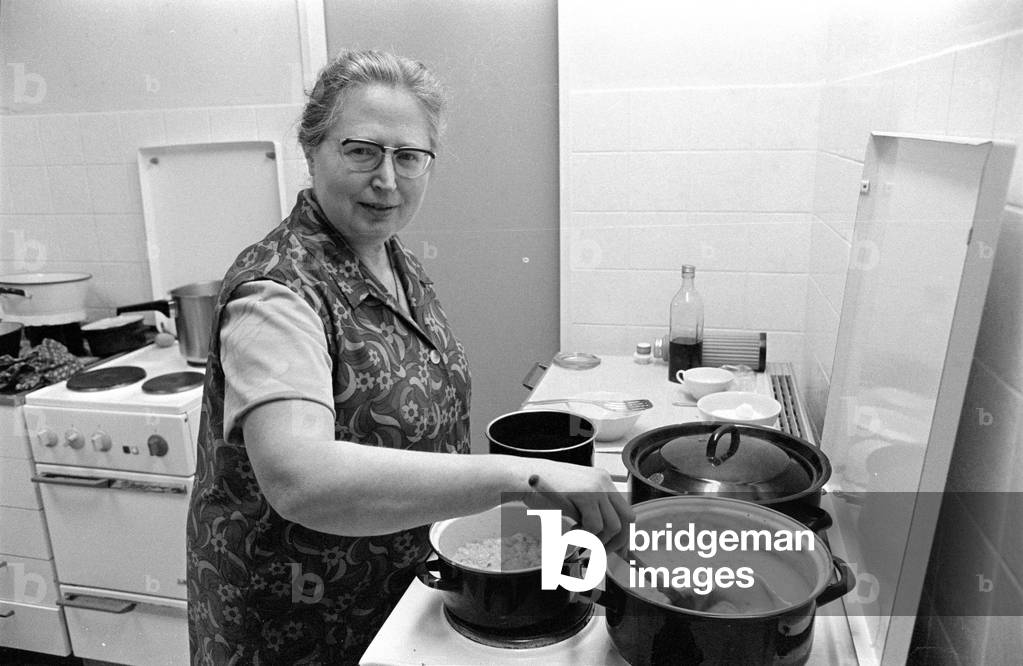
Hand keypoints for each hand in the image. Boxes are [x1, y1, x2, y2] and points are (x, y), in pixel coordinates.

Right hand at [520, 460, 634, 553]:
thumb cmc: (542, 490)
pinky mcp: (586, 495)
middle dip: (617, 541)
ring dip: (598, 540)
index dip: (624, 534)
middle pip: (627, 519)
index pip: (625, 511)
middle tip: (600, 551)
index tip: (618, 550)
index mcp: (602, 480)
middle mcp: (603, 482)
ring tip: (579, 539)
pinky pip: (595, 526)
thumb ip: (590, 511)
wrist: (522, 478)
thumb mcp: (573, 497)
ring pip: (613, 526)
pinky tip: (570, 532)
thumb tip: (606, 536)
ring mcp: (596, 487)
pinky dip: (584, 536)